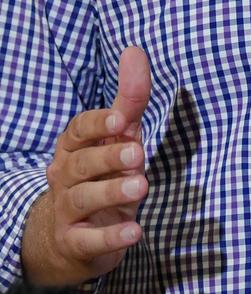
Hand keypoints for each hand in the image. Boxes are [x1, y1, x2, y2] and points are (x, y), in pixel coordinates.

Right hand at [22, 46, 150, 284]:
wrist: (73, 238)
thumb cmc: (104, 174)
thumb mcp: (118, 138)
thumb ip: (128, 99)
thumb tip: (135, 51)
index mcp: (74, 147)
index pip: (78, 130)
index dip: (97, 123)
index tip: (120, 119)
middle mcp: (65, 176)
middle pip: (81, 164)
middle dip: (108, 157)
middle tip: (137, 154)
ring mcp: (67, 211)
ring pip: (84, 199)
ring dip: (112, 191)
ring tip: (142, 187)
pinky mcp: (76, 243)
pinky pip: (90, 240)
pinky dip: (111, 236)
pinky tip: (134, 232)